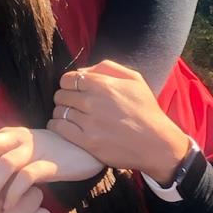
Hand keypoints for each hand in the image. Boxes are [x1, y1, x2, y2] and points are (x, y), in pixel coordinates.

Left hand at [0, 126, 104, 211]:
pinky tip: (9, 207)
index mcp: (8, 135)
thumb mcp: (20, 157)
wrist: (87, 151)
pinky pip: (25, 177)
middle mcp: (17, 137)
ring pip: (3, 164)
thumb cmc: (49, 157)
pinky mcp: (50, 163)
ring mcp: (34, 149)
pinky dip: (13, 193)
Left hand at [49, 60, 188, 180]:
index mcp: (103, 85)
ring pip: (59, 112)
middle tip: (73, 105)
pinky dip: (56, 126)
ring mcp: (89, 123)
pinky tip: (63, 126)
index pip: (67, 79)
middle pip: (61, 95)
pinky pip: (59, 129)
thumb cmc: (146, 110)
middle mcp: (93, 102)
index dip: (68, 83)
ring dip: (61, 113)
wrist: (157, 143)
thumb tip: (82, 70)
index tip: (74, 90)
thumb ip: (107, 68)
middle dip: (64, 98)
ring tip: (70, 116)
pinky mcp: (87, 142)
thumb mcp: (134, 80)